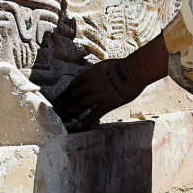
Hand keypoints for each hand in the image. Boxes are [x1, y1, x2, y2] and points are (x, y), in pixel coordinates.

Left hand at [53, 34, 168, 129]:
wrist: (135, 70)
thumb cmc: (121, 66)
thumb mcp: (102, 66)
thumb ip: (92, 75)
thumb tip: (85, 81)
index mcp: (89, 74)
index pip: (72, 86)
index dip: (64, 94)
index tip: (59, 100)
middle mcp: (91, 84)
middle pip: (73, 96)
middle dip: (64, 105)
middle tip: (57, 112)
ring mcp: (99, 94)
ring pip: (81, 105)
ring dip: (71, 113)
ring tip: (64, 119)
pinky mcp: (108, 103)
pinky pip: (94, 114)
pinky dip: (86, 120)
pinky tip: (79, 125)